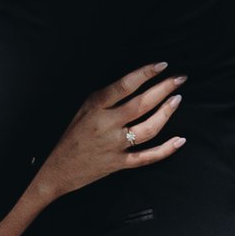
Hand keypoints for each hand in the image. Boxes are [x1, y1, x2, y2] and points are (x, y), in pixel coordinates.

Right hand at [33, 64, 185, 202]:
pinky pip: (147, 157)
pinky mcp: (119, 164)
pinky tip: (180, 140)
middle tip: (180, 79)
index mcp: (95, 107)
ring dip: (166, 113)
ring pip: (148, 129)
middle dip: (164, 89)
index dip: (146, 73)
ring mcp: (114, 145)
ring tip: (177, 99)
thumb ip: (102, 99)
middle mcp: (106, 125)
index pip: (125, 86)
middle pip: (142, 104)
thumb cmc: (66, 136)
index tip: (162, 65)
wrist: (54, 170)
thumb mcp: (79, 109)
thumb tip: (129, 84)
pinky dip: (166, 150)